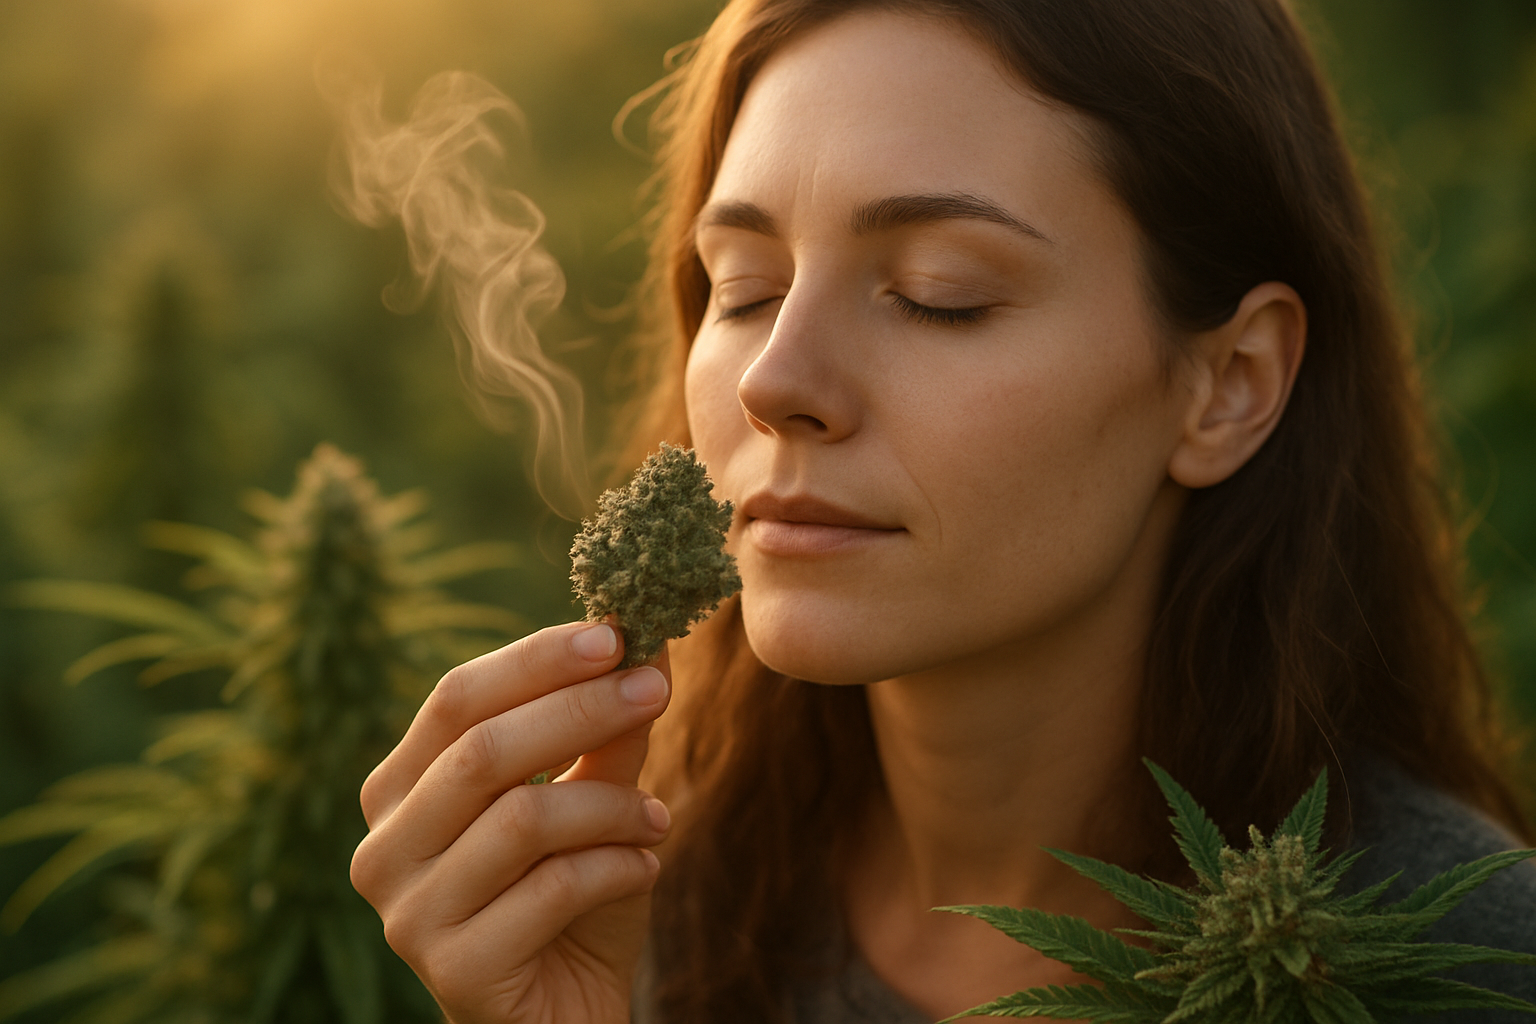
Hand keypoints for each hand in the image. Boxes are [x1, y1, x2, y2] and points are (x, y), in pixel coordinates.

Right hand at [350, 621, 671, 1023]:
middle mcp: (384, 848)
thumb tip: (647, 647)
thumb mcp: (593, 805)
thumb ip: (605, 736)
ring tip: (658, 818)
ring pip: (521, 819)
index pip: (455, 699)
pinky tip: (646, 869)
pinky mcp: (452, 970)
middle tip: (656, 690)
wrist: (567, 1017)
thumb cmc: (572, 902)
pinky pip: (550, 890)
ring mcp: (408, 914)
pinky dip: (616, 868)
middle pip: (481, 750)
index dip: (534, 660)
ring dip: (610, 806)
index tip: (612, 633)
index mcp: (400, 791)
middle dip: (580, 710)